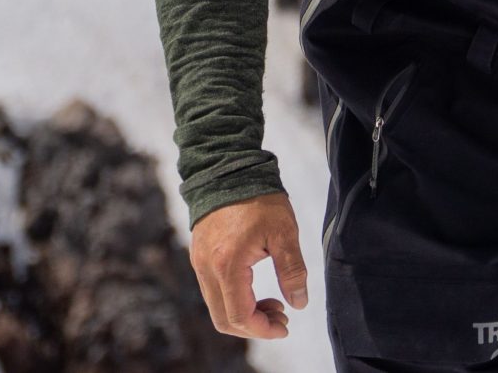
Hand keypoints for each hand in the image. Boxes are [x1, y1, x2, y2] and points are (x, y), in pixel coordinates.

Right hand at [188, 190, 312, 337]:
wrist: (229, 168)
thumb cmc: (258, 198)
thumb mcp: (284, 233)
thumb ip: (292, 271)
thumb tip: (299, 304)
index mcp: (227, 264)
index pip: (240, 316)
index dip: (263, 329)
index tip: (284, 325)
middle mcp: (206, 268)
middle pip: (224, 320)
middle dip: (254, 327)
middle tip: (281, 316)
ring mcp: (199, 262)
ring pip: (217, 308)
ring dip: (244, 314)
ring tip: (273, 302)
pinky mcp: (199, 256)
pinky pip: (213, 292)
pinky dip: (234, 300)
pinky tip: (255, 289)